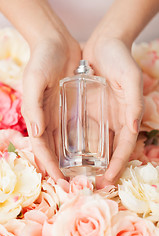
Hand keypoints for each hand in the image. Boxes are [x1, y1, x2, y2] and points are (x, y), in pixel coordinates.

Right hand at [22, 35, 80, 180]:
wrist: (56, 43)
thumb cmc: (41, 60)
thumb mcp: (33, 80)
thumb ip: (33, 106)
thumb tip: (37, 132)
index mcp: (37, 116)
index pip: (42, 147)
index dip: (49, 165)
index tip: (59, 181)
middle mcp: (48, 118)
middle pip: (53, 149)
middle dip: (60, 168)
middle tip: (73, 184)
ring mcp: (61, 113)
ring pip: (65, 142)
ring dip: (71, 159)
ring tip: (83, 173)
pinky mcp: (73, 106)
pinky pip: (76, 127)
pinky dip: (80, 141)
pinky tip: (90, 151)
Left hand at [83, 38, 143, 187]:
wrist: (103, 44)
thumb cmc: (120, 59)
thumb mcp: (130, 78)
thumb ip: (134, 103)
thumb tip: (133, 129)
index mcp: (126, 115)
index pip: (124, 146)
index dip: (118, 163)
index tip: (108, 179)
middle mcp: (114, 119)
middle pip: (110, 149)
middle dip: (104, 168)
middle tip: (91, 184)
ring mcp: (100, 114)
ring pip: (96, 142)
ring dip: (89, 159)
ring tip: (78, 174)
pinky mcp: (87, 107)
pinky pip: (82, 128)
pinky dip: (78, 142)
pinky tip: (68, 152)